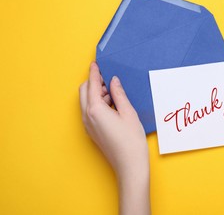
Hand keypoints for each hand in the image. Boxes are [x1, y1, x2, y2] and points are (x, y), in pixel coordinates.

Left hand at [79, 62, 149, 214]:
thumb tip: (114, 81)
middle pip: (84, 92)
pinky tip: (113, 106)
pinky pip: (90, 112)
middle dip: (94, 83)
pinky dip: (98, 104)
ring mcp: (88, 126)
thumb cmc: (132, 141)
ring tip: (115, 94)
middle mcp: (87, 117)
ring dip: (97, 94)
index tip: (95, 64)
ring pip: (86, 102)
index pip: (92, 85)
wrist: (129, 166)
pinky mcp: (92, 132)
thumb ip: (119, 94)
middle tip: (110, 80)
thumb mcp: (128, 113)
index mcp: (95, 110)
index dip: (94, 73)